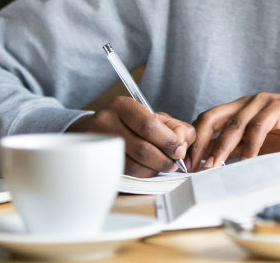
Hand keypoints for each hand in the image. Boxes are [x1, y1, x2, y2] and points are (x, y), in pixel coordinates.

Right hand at [66, 96, 194, 176]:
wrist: (95, 131)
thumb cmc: (131, 124)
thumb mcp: (153, 117)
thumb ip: (174, 127)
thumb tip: (185, 141)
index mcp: (123, 106)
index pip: (149, 126)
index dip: (168, 141)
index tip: (180, 150)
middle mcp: (107, 122)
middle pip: (142, 148)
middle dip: (164, 159)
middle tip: (174, 163)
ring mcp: (100, 144)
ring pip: (133, 165)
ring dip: (154, 169)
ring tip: (163, 166)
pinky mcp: (99, 162)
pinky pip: (125, 175)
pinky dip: (142, 175)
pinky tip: (149, 170)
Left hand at [188, 93, 279, 171]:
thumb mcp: (260, 143)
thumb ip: (239, 148)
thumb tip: (213, 163)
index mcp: (240, 108)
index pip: (207, 120)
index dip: (194, 140)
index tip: (187, 163)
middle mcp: (247, 102)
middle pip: (212, 117)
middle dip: (199, 142)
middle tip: (193, 165)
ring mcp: (262, 102)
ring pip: (233, 124)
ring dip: (221, 147)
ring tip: (213, 166)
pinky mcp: (278, 108)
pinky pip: (258, 127)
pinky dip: (249, 145)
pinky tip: (245, 161)